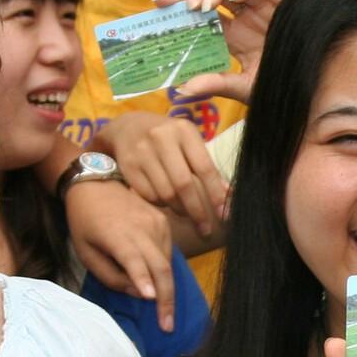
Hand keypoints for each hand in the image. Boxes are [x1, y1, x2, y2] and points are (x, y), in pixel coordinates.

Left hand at [64, 179, 175, 331]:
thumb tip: (141, 294)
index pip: (134, 260)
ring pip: (167, 262)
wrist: (94, 184)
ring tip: (164, 311)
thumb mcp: (86, 252)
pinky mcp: (163, 219)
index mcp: (117, 235)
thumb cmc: (85, 222)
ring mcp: (155, 222)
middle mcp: (141, 227)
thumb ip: (111, 276)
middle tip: (168, 325)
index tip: (152, 300)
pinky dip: (164, 268)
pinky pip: (168, 250)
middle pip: (161, 267)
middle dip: (166, 299)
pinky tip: (157, 280)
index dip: (144, 280)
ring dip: (167, 287)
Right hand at [91, 113, 227, 237]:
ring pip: (165, 193)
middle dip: (197, 211)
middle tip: (205, 228)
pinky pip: (149, 196)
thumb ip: (206, 166)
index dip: (215, 194)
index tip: (224, 215)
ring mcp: (142, 152)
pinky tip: (164, 200)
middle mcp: (162, 138)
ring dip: (178, 208)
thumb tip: (228, 195)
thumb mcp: (188, 142)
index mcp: (184, 131)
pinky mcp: (128, 166)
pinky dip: (160, 203)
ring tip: (184, 211)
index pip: (204, 168)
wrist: (127, 128)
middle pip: (183, 184)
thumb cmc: (168, 138)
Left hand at [153, 0, 288, 102]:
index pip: (198, 12)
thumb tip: (181, 90)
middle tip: (189, 7)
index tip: (158, 1)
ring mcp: (260, 6)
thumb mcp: (241, 87)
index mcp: (229, 33)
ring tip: (206, 4)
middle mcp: (242, 15)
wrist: (310, 87)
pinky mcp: (281, 0)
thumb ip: (215, 84)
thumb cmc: (277, 85)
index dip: (178, 3)